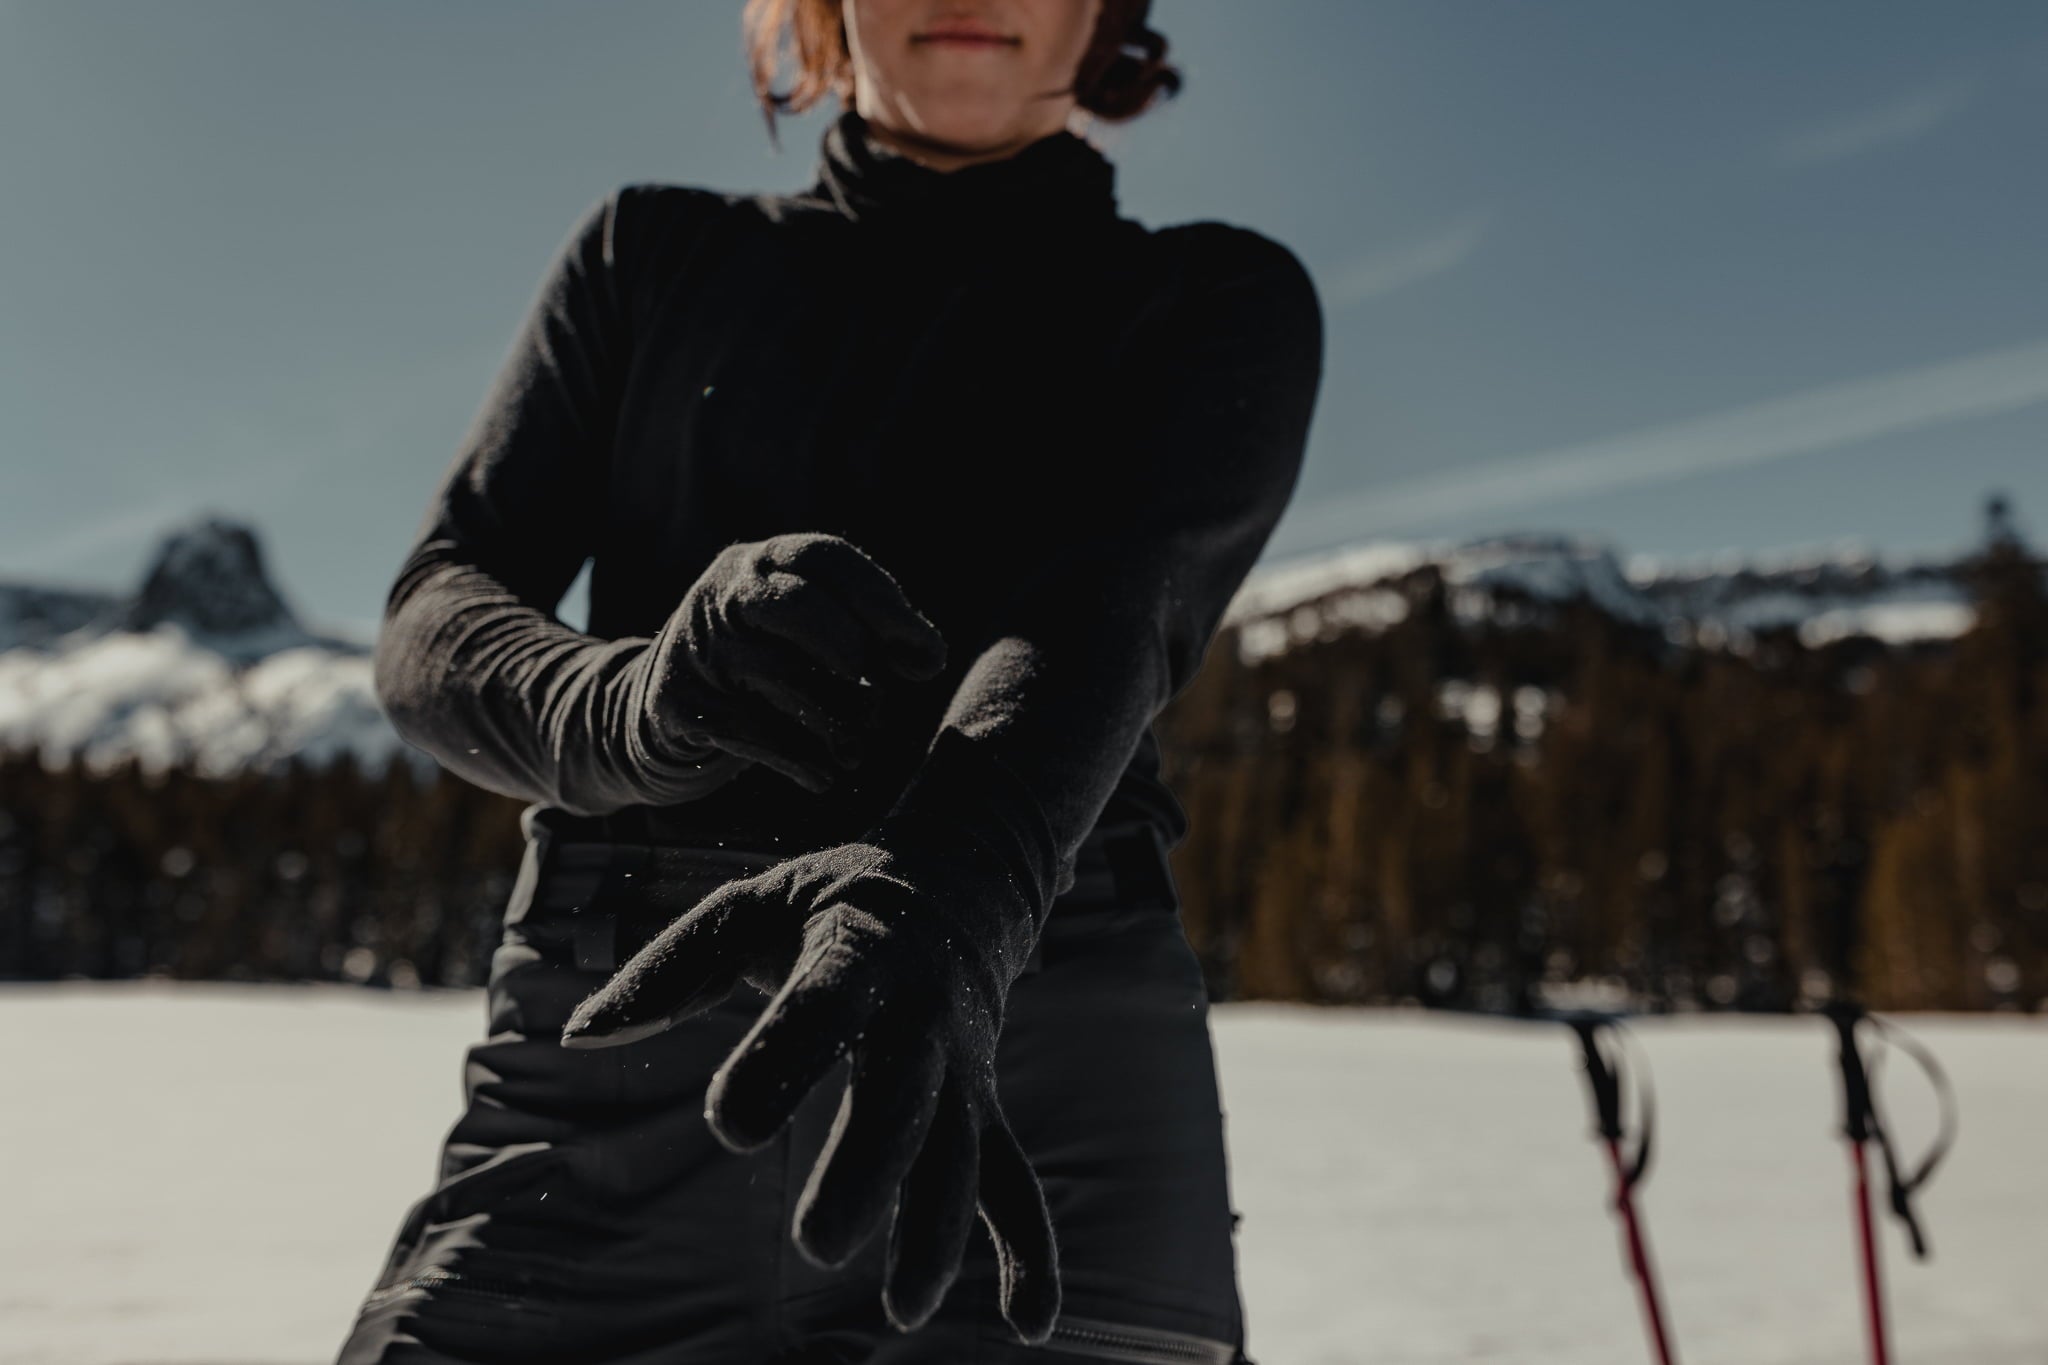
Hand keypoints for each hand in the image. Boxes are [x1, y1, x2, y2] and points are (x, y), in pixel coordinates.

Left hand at [558, 808, 1059, 1342]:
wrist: (963, 875)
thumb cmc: (828, 904)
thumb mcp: (748, 907)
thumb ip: (667, 970)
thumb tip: (579, 1037)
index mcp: (857, 956)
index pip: (824, 1007)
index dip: (782, 1061)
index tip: (727, 1125)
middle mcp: (922, 1015)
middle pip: (902, 1100)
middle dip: (867, 1172)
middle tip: (816, 1248)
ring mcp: (963, 1067)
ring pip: (962, 1154)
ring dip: (939, 1233)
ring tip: (901, 1312)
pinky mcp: (983, 1106)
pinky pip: (1013, 1181)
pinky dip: (1031, 1251)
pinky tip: (1031, 1327)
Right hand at [629, 533, 946, 793]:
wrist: (652, 711)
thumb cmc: (759, 668)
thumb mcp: (805, 632)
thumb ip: (868, 633)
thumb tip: (929, 659)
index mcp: (765, 561)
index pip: (831, 560)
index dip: (887, 607)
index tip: (927, 661)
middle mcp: (725, 592)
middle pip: (804, 610)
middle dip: (857, 664)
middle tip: (875, 705)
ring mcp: (698, 646)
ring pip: (787, 680)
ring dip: (838, 726)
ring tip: (854, 751)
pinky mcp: (680, 703)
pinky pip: (759, 734)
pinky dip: (804, 761)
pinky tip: (823, 776)